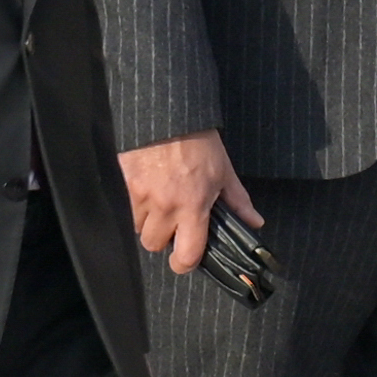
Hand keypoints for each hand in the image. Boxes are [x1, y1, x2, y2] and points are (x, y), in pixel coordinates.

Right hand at [121, 129, 257, 274]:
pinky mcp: (122, 183)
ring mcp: (139, 194)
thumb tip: (254, 223)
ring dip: (146, 221)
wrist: (168, 112)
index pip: (186, 255)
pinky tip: (145, 188)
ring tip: (157, 200)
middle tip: (172, 220)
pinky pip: (123, 207)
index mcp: (192, 206)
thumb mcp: (224, 171)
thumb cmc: (198, 141)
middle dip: (162, 237)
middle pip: (154, 244)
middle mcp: (164, 205)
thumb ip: (237, 202)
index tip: (185, 259)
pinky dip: (132, 204)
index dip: (184, 264)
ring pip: (137, 227)